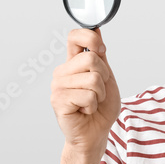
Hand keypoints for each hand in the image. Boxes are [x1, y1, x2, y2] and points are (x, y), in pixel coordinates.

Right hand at [50, 27, 120, 153]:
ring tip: (92, 103)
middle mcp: (62, 72)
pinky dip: (93, 105)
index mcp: (73, 63)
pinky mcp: (58, 100)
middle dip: (104, 78)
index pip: (74, 36)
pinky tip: (85, 110)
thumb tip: (96, 28)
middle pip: (91, 58)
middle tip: (98, 92)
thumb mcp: (106, 78)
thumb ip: (100, 56)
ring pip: (92, 79)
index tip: (102, 51)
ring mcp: (58, 86)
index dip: (91, 38)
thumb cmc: (101, 109)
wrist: (95, 134)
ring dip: (100, 94)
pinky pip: (87, 95)